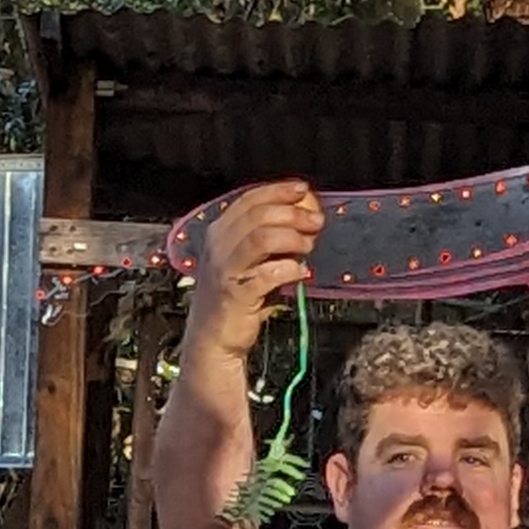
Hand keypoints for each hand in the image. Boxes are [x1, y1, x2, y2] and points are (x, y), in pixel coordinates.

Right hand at [187, 181, 324, 359]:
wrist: (212, 338)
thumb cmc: (234, 298)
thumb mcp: (244, 260)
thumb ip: (265, 239)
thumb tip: (301, 218)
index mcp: (218, 232)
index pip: (249, 199)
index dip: (278, 191)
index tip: (302, 190)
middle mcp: (218, 246)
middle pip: (258, 215)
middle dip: (293, 213)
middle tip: (315, 220)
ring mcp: (225, 269)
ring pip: (262, 237)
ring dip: (292, 237)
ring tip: (308, 244)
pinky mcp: (237, 293)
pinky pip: (268, 273)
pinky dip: (290, 269)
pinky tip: (301, 272)